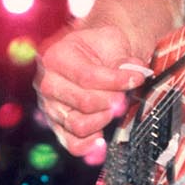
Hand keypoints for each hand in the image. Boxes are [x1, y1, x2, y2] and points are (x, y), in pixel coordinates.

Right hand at [34, 24, 149, 155]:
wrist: (93, 52)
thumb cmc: (100, 45)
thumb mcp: (112, 40)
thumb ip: (122, 59)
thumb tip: (133, 75)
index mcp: (55, 56)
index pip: (88, 77)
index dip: (117, 81)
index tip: (137, 78)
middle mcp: (47, 82)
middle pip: (85, 102)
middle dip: (113, 100)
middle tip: (126, 94)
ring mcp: (49, 106)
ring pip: (79, 125)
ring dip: (104, 118)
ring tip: (115, 107)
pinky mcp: (57, 125)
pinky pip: (72, 144)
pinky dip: (90, 144)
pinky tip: (104, 136)